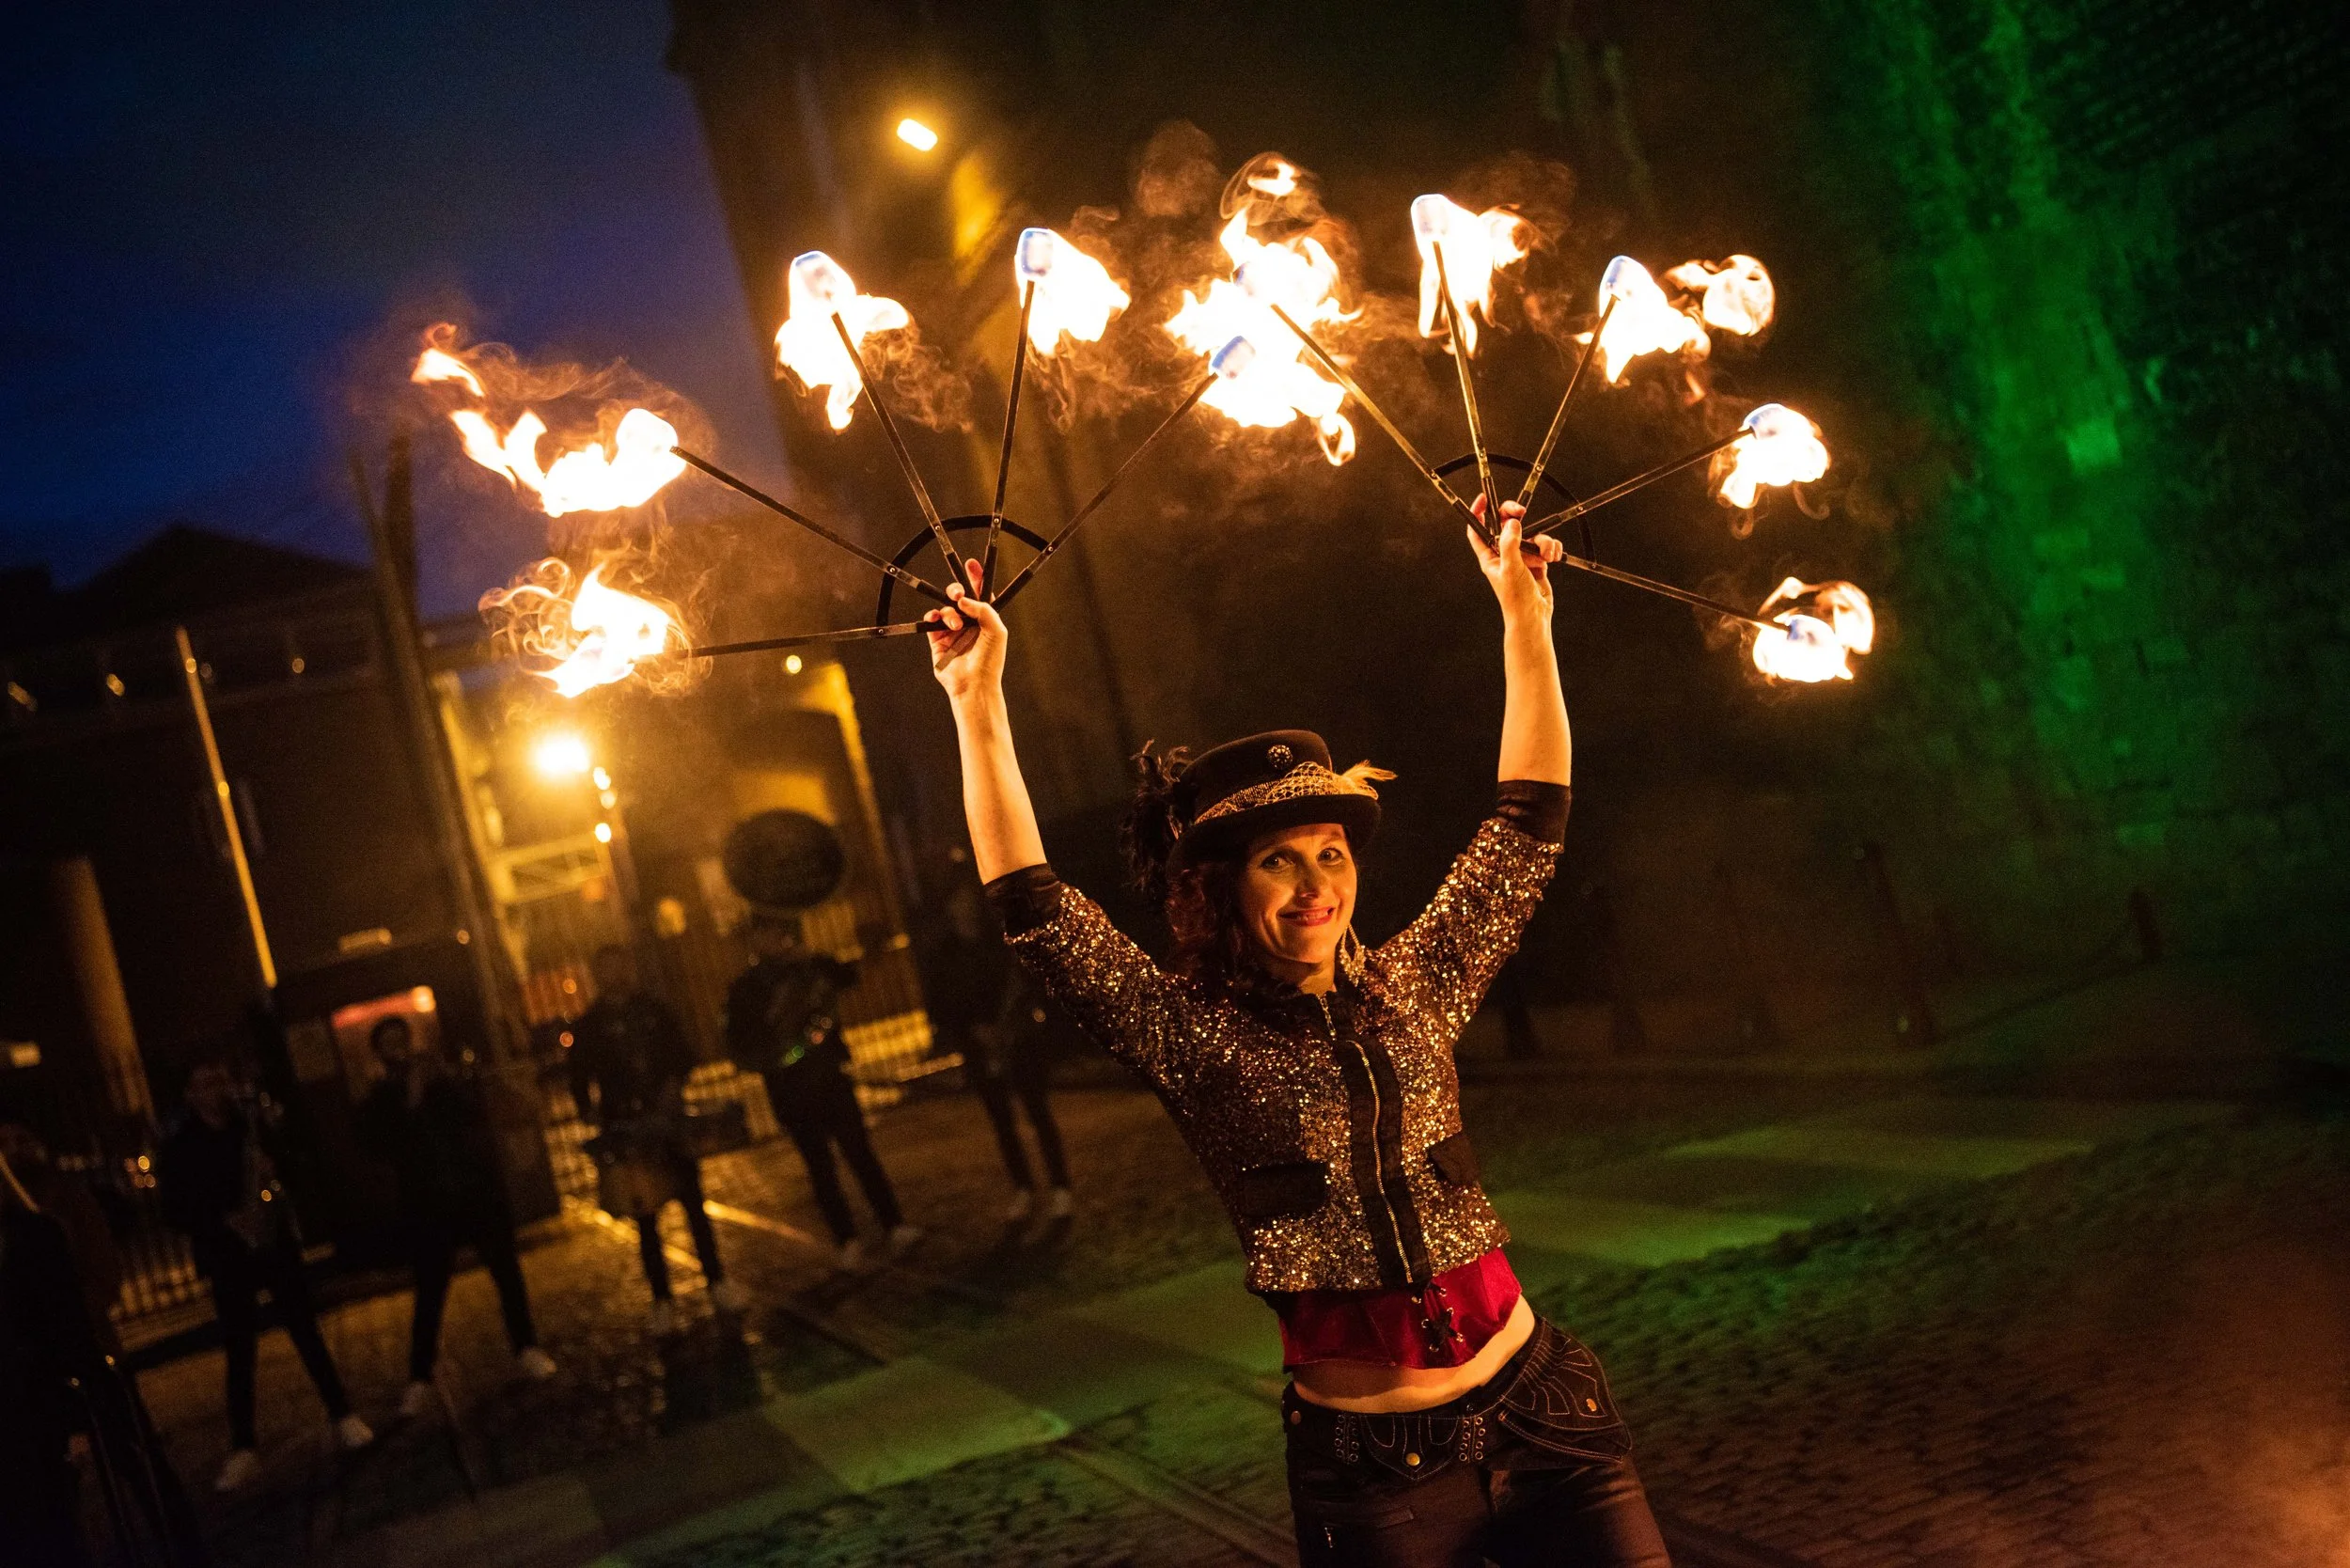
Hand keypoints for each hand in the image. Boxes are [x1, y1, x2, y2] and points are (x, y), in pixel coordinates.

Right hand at [925, 560, 1007, 706]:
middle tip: (957, 594)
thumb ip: (983, 609)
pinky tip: (935, 618)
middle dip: (957, 591)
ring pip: (945, 608)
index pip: (980, 593)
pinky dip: (932, 616)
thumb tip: (963, 599)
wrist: (974, 684)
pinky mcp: (937, 640)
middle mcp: (968, 623)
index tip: (970, 564)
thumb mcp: (996, 630)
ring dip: (949, 612)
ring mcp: (952, 631)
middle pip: (959, 598)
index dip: (976, 578)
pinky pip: (931, 621)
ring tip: (955, 625)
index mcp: (985, 620)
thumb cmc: (990, 660)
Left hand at [1467, 496, 1561, 625]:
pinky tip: (1552, 558)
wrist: (1534, 616)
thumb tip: (1513, 523)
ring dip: (1542, 541)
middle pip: (1507, 525)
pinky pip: (1545, 544)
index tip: (1484, 498)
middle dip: (1515, 516)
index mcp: (1489, 556)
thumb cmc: (1516, 598)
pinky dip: (1551, 548)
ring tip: (1546, 555)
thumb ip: (1510, 544)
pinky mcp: (1537, 561)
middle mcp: (1504, 554)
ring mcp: (1521, 557)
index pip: (1478, 529)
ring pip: (1532, 535)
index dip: (1478, 513)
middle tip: (1522, 512)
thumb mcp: (1511, 569)